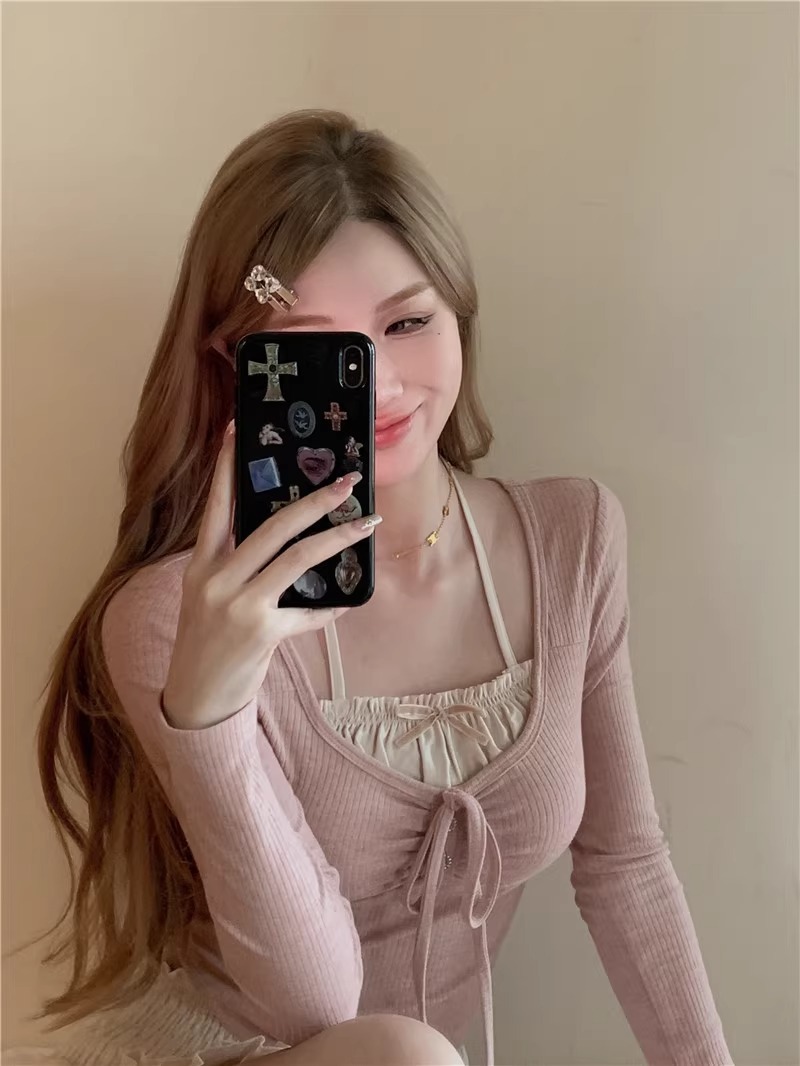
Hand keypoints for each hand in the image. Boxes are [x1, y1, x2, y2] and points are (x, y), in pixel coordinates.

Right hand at [162, 422, 378, 729]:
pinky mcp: (262, 632)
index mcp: (201, 563)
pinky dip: (330, 608)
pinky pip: (308, 612)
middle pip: (273, 525)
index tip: (236, 428)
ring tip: (366, 523)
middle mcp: (216, 578)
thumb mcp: (208, 596)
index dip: (225, 465)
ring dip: (338, 538)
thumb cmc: (206, 641)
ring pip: (297, 558)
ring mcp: (239, 605)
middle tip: (347, 481)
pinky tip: (347, 603)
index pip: (216, 504)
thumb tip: (285, 538)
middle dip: (315, 500)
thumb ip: (236, 565)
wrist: (196, 696)